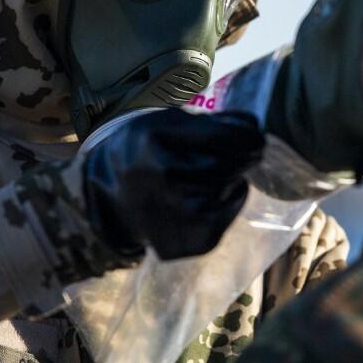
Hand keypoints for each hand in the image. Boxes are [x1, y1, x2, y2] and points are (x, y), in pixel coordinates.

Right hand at [83, 109, 263, 260]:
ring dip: (235, 176)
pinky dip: (230, 202)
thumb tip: (250, 124)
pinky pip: (224, 216)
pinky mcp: (182, 239)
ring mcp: (172, 211)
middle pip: (228, 162)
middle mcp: (164, 176)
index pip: (223, 136)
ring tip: (227, 170)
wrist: (107, 197)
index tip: (255, 134)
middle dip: (247, 154)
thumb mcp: (164, 123)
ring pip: (227, 188)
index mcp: (156, 138)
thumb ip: (208, 123)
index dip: (247, 134)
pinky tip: (222, 192)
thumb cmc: (143, 151)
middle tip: (252, 150)